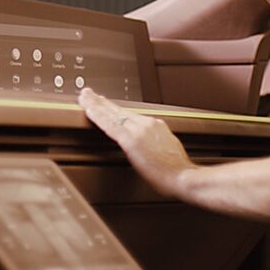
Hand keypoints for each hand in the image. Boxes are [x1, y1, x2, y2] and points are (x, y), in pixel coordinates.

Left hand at [78, 88, 195, 196]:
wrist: (184, 176)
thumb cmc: (178, 171)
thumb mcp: (169, 151)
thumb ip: (157, 144)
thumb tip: (151, 147)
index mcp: (156, 126)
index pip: (130, 114)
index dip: (115, 108)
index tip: (105, 103)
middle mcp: (147, 123)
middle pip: (119, 110)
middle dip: (102, 101)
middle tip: (89, 93)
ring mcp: (138, 129)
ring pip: (112, 113)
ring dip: (96, 104)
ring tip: (84, 97)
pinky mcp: (131, 140)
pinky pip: (109, 124)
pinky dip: (97, 115)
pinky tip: (88, 110)